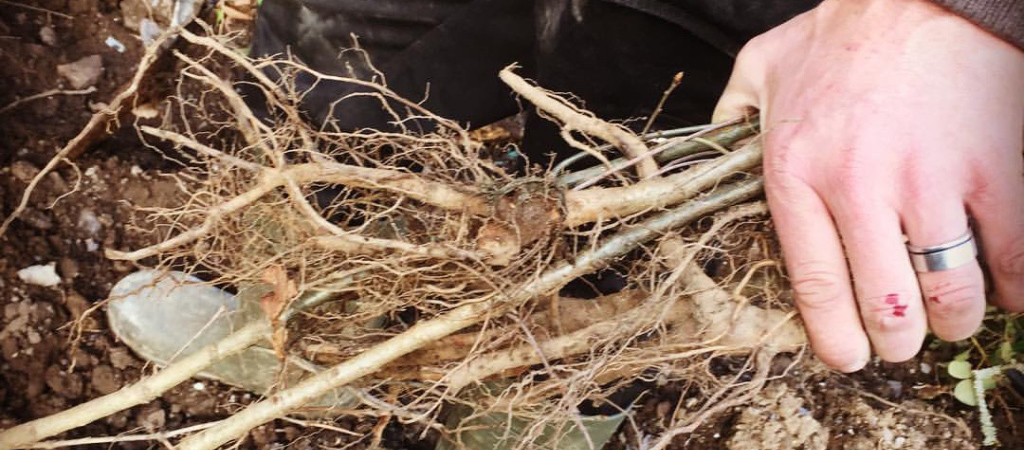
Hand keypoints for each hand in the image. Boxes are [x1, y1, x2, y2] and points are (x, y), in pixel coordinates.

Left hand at [714, 0, 1023, 370]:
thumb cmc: (841, 35)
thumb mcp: (763, 70)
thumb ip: (732, 119)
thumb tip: (709, 152)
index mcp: (797, 173)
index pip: (813, 284)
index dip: (834, 338)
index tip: (846, 357)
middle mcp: (859, 186)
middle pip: (886, 306)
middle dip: (897, 341)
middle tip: (900, 340)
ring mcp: (930, 180)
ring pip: (952, 293)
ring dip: (955, 321)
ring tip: (949, 318)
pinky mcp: (993, 167)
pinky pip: (1013, 256)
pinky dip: (1015, 289)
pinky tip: (1005, 289)